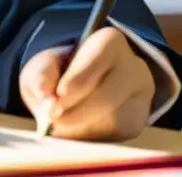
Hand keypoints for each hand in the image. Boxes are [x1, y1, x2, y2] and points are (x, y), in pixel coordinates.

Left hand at [19, 27, 154, 140]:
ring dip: (81, 129)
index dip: (79, 79)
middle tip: (52, 121)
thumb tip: (46, 101)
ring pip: (114, 122)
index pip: (98, 58)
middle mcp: (133, 69)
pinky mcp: (136, 125)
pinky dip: (90, 139)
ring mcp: (140, 99)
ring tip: (58, 128)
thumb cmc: (62, 69)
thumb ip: (41, 76)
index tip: (59, 95)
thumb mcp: (45, 64)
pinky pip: (114, 138)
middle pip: (109, 96)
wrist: (82, 84)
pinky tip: (74, 134)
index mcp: (110, 43)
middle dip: (76, 113)